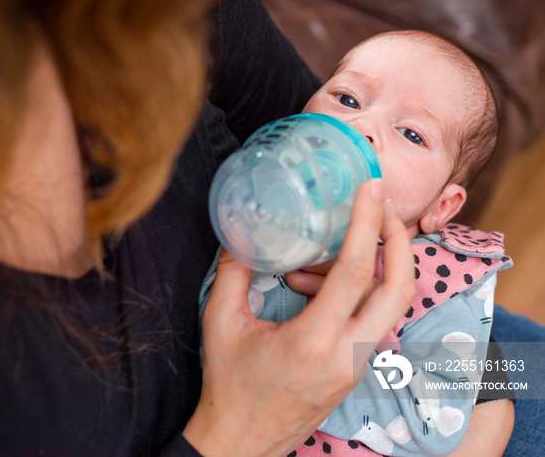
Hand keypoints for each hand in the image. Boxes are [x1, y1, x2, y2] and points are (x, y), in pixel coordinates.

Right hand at [183, 179, 415, 456]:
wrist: (242, 442)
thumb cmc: (228, 384)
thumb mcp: (221, 323)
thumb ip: (233, 272)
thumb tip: (242, 230)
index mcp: (312, 342)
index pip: (354, 274)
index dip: (367, 225)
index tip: (373, 189)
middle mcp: (346, 355)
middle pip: (398, 290)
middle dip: (399, 240)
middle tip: (383, 206)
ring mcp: (357, 366)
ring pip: (391, 305)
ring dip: (374, 266)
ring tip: (323, 251)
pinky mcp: (357, 370)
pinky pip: (372, 319)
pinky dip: (357, 291)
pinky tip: (313, 286)